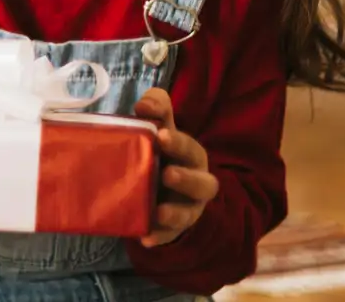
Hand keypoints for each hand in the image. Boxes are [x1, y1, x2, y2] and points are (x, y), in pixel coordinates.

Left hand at [133, 88, 218, 247]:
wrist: (164, 186)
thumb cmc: (161, 151)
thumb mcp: (161, 127)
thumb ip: (156, 110)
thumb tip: (144, 105)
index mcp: (191, 156)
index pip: (189, 148)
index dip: (177, 142)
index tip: (161, 134)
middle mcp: (195, 182)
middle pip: (200, 184)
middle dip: (186, 179)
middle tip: (167, 173)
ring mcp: (186, 208)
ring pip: (188, 213)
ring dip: (175, 213)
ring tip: (159, 212)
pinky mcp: (173, 229)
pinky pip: (169, 236)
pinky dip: (159, 237)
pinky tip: (146, 237)